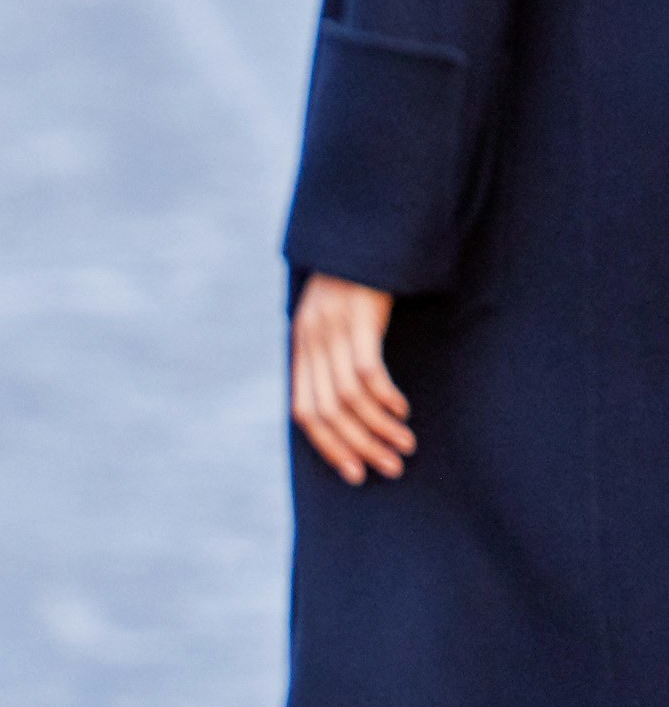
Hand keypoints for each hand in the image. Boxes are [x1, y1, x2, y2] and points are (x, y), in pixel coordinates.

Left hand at [291, 273, 413, 484]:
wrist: (365, 233)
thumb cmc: (359, 280)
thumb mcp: (336, 319)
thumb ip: (334, 355)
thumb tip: (350, 402)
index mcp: (302, 348)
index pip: (304, 413)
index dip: (329, 446)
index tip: (355, 473)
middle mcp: (311, 341)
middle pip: (327, 413)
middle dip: (358, 446)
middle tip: (390, 468)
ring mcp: (332, 329)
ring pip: (349, 399)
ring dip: (378, 429)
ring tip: (405, 445)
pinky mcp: (358, 317)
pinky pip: (367, 372)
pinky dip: (383, 398)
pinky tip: (401, 411)